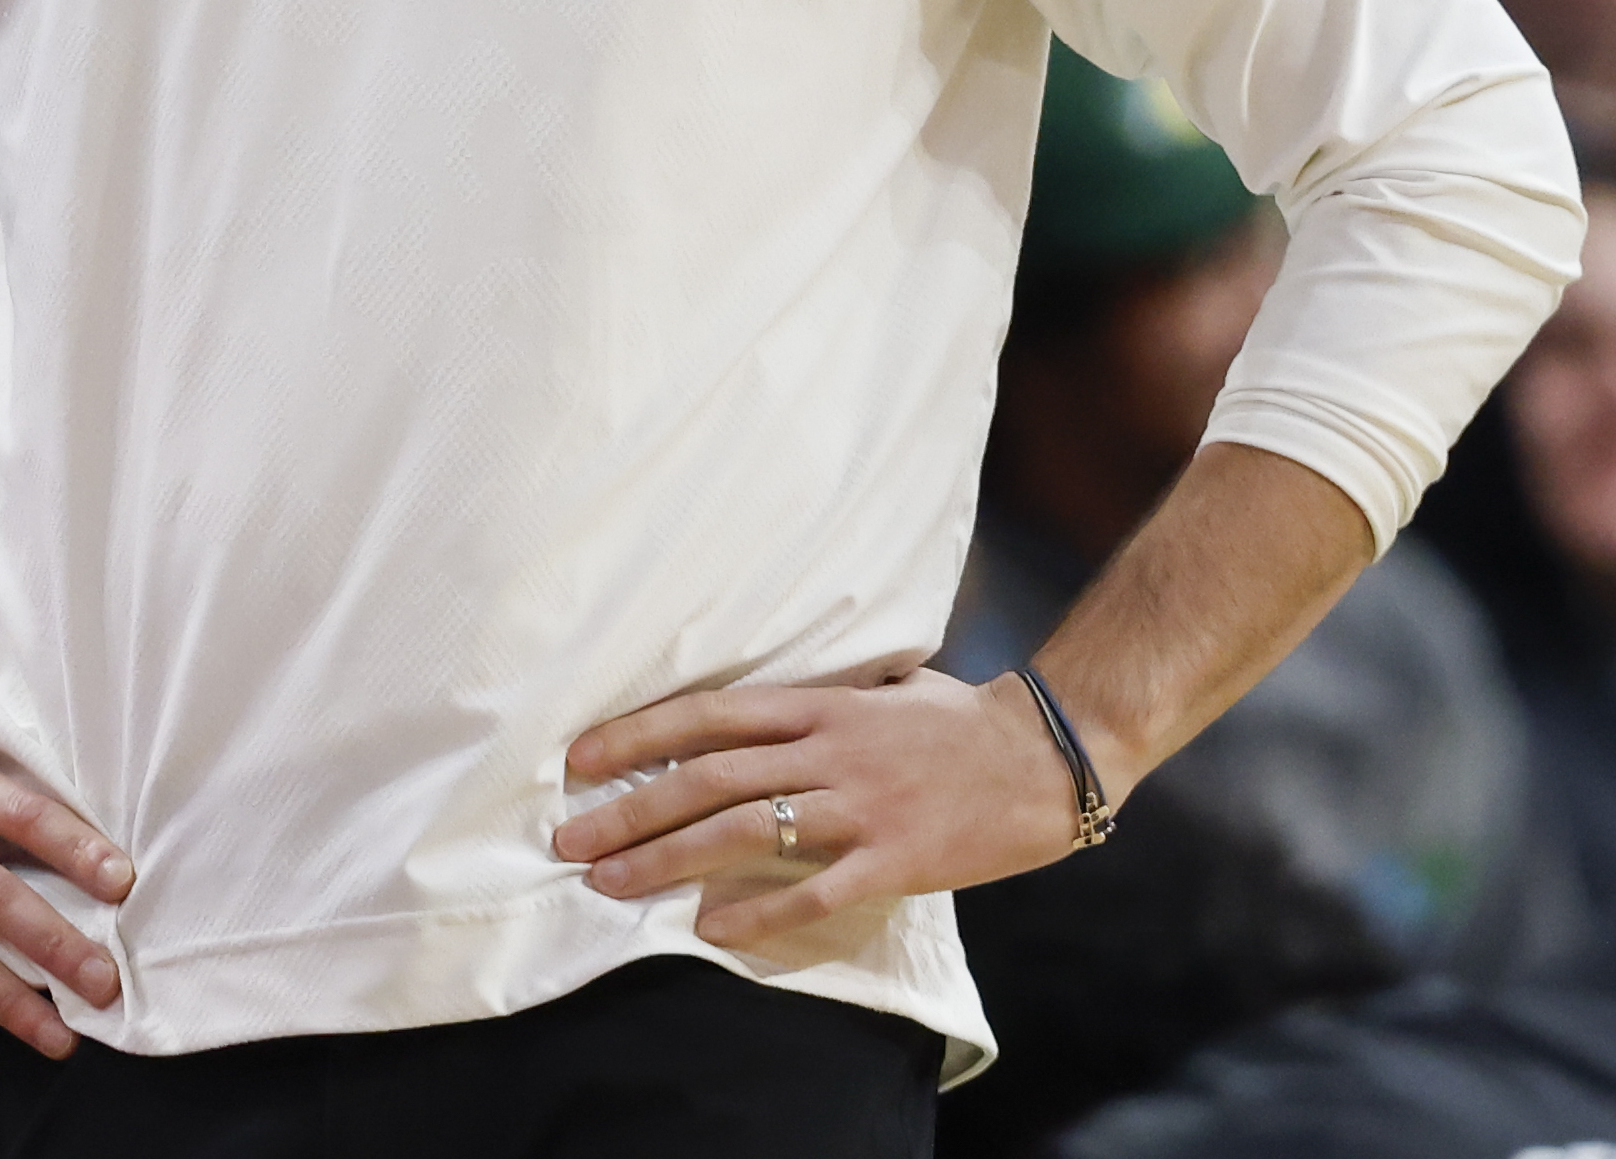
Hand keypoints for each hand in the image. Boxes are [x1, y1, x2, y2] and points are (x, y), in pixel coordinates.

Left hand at [554, 673, 1088, 949]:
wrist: (1046, 755)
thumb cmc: (960, 719)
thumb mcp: (880, 687)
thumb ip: (818, 701)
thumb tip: (753, 711)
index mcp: (820, 705)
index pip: (708, 716)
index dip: (638, 735)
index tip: (580, 758)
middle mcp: (828, 750)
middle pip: (707, 778)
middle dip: (629, 809)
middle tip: (568, 837)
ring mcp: (860, 805)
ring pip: (744, 831)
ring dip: (668, 859)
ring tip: (612, 883)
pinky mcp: (894, 857)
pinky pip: (813, 889)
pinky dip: (758, 911)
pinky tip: (710, 928)